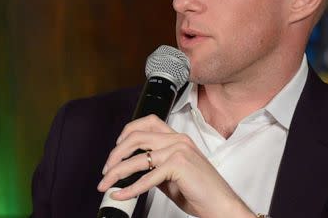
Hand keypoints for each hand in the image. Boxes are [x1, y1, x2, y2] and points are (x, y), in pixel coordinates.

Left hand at [97, 114, 255, 217]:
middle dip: (115, 154)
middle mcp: (177, 140)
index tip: (116, 151)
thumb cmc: (202, 193)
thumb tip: (131, 171)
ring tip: (106, 184)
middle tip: (106, 170)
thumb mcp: (172, 177)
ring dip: (116, 173)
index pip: (147, 122)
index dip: (126, 133)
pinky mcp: (179, 165)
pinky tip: (121, 194)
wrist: (221, 206)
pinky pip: (146, 177)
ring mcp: (178, 150)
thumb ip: (154, 168)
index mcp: (177, 139)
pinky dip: (129, 188)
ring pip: (137, 158)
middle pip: (136, 137)